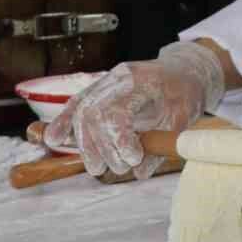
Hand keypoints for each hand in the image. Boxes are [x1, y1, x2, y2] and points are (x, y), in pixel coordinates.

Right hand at [43, 41, 226, 179]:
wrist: (186, 68)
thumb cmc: (186, 91)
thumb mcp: (183, 117)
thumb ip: (161, 143)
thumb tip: (138, 173)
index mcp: (140, 79)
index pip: (115, 110)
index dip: (118, 139)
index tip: (132, 158)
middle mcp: (117, 78)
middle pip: (92, 113)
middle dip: (101, 147)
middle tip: (119, 167)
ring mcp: (106, 81)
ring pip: (81, 112)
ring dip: (86, 145)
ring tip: (99, 168)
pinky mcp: (100, 89)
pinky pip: (77, 104)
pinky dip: (65, 122)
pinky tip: (55, 139)